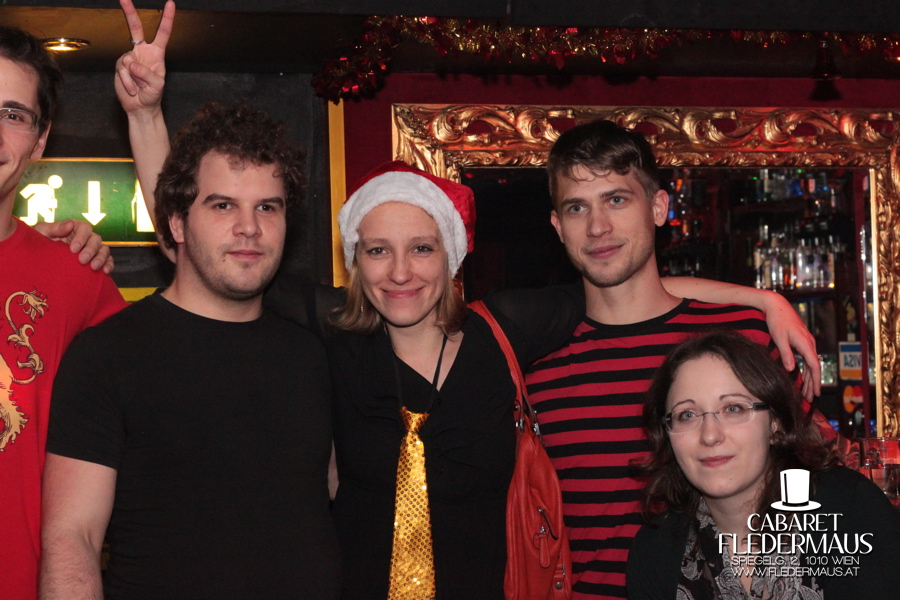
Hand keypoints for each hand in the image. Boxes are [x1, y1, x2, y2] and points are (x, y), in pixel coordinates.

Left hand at [32, 220, 113, 273]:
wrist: (39, 262)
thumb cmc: (39, 244)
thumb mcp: (42, 233)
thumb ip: (55, 228)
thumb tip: (70, 224)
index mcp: (74, 228)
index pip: (84, 228)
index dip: (81, 237)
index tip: (72, 249)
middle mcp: (85, 238)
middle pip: (96, 239)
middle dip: (90, 250)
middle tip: (82, 260)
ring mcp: (92, 250)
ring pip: (104, 249)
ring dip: (101, 258)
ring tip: (93, 267)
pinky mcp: (96, 261)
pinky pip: (108, 261)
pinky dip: (109, 265)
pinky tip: (105, 272)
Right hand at [115, 0, 174, 115]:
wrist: (140, 107)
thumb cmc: (153, 95)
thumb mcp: (157, 85)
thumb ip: (148, 74)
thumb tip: (132, 63)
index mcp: (157, 54)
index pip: (163, 33)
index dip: (167, 19)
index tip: (170, 3)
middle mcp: (142, 52)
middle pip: (136, 29)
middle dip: (130, 13)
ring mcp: (130, 58)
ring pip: (128, 60)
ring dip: (134, 79)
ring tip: (140, 88)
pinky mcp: (120, 66)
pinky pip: (122, 71)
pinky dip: (127, 82)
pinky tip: (132, 89)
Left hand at [764, 292, 820, 399]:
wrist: (777, 305)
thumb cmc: (777, 320)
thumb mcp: (779, 338)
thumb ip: (786, 354)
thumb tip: (792, 369)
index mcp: (805, 343)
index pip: (814, 365)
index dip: (816, 381)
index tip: (816, 393)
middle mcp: (809, 342)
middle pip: (814, 367)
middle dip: (813, 383)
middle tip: (811, 398)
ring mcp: (806, 341)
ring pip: (811, 363)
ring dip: (810, 377)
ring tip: (808, 391)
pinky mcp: (802, 340)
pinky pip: (807, 357)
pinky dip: (807, 368)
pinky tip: (805, 375)